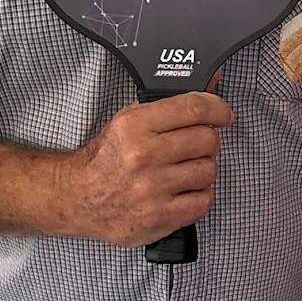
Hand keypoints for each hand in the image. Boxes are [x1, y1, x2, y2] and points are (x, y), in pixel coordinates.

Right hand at [49, 93, 231, 245]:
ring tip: (182, 170)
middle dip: (205, 141)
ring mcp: (153, 189)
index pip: (194, 109)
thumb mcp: (127, 121)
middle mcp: (144, 157)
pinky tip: (182, 191)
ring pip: (208, 170)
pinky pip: (204, 200)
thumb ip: (168, 105)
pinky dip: (198, 195)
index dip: (217, 109)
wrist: (79, 198)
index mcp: (133, 126)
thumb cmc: (105, 159)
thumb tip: (212, 84)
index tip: (223, 114)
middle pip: (207, 140)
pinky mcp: (160, 216)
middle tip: (193, 146)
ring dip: (201, 169)